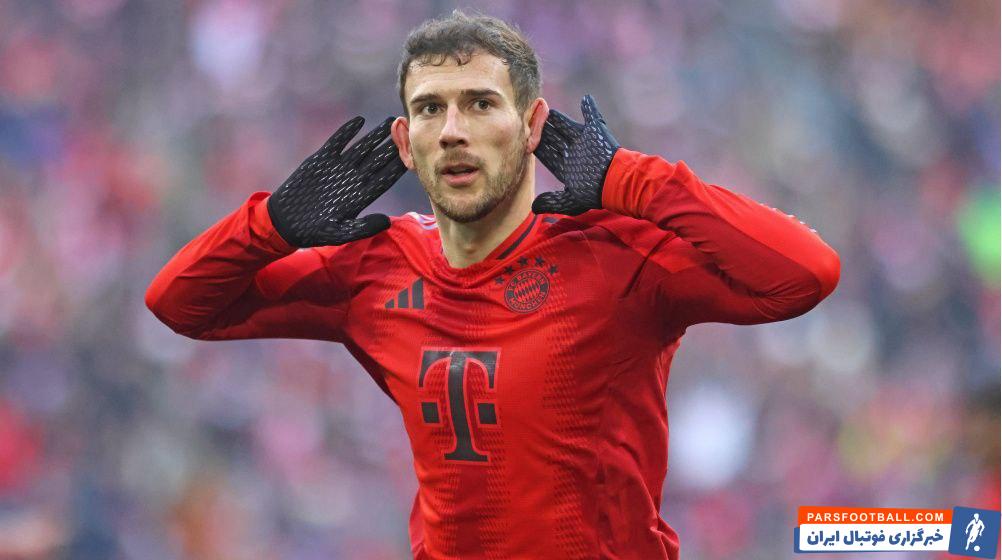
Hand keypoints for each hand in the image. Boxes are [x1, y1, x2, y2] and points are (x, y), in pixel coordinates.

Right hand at [267, 116, 406, 246]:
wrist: (286, 221)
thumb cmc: (314, 231)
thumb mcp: (339, 232)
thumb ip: (363, 227)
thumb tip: (387, 222)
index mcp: (361, 196)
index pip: (385, 179)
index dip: (398, 167)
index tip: (413, 155)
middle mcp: (354, 180)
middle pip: (378, 160)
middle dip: (393, 145)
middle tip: (408, 130)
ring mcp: (339, 168)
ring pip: (362, 148)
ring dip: (376, 135)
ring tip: (390, 121)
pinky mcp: (322, 160)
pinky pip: (338, 142)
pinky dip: (347, 132)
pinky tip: (359, 121)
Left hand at [532, 95, 620, 215]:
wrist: (617, 182)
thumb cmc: (596, 193)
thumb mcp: (571, 201)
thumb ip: (552, 201)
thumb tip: (533, 207)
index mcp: (565, 166)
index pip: (546, 153)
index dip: (535, 145)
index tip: (523, 138)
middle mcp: (573, 151)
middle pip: (553, 137)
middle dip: (541, 129)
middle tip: (529, 118)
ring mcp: (584, 140)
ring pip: (566, 125)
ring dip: (556, 117)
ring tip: (546, 109)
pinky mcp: (597, 131)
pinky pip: (592, 116)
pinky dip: (590, 107)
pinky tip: (586, 99)